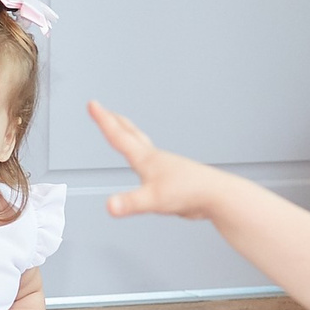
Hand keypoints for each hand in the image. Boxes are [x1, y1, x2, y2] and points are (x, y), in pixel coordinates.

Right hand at [91, 101, 223, 221]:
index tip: (93, 104)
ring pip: (141, 145)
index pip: (119, 136)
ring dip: (129, 134)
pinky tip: (145, 164)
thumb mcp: (154, 200)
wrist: (216, 195)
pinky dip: (142, 155)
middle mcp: (154, 158)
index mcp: (146, 159)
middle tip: (102, 109)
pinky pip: (151, 163)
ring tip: (122, 130)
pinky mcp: (171, 178)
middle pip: (130, 134)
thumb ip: (130, 203)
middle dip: (113, 121)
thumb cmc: (190, 192)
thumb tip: (110, 205)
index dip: (103, 120)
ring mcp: (164, 167)